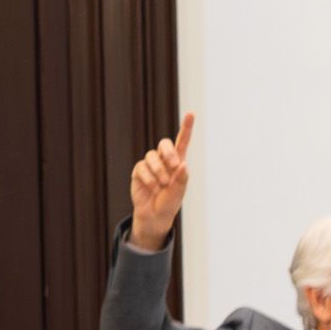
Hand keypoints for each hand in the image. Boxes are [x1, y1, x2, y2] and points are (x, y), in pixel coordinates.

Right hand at [130, 111, 195, 249]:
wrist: (155, 215)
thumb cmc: (170, 202)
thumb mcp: (179, 192)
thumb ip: (182, 179)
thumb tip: (183, 164)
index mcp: (177, 162)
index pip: (182, 142)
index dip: (186, 128)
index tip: (191, 114)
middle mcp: (163, 160)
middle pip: (164, 144)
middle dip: (169, 152)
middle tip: (174, 165)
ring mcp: (150, 164)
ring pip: (152, 157)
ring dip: (159, 171)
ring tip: (162, 185)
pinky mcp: (138, 171)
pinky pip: (142, 168)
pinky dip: (149, 179)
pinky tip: (152, 188)